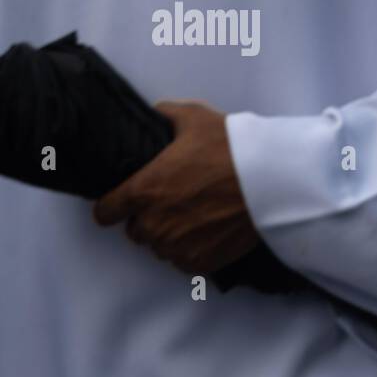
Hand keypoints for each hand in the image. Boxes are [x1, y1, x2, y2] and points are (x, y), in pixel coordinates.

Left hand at [94, 101, 259, 274]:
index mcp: (142, 191)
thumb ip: (166, 114)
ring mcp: (177, 246)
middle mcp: (154, 224)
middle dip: (149, 219)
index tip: (124, 203)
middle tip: (174, 204)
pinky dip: (192, 251)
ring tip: (194, 219)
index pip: (105, 212)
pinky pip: (184, 262)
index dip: (113, 205)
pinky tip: (208, 233)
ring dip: (171, 237)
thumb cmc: (231, 149)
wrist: (271, 182)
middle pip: (135, 232)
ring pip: (161, 248)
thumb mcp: (195, 118)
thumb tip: (158, 114)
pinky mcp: (201, 261)